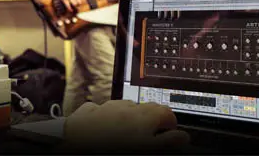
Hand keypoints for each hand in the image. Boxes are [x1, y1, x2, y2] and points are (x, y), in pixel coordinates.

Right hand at [55, 0, 84, 10]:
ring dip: (75, 7)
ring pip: (75, 4)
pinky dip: (70, 9)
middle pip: (79, 2)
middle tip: (77, 7)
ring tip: (74, 8)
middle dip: (79, 5)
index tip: (81, 3)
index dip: (82, 1)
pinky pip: (68, 5)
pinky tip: (70, 10)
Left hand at [63, 100, 189, 152]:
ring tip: (128, 135)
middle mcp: (125, 107)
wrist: (76, 145)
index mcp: (144, 116)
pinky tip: (103, 129)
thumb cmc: (114, 149)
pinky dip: (105, 118)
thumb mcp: (149, 150)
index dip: (171, 124)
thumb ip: (168, 142)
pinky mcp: (88, 112)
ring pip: (122, 108)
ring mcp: (105, 108)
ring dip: (128, 118)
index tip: (172, 134)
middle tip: (153, 136)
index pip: (167, 112)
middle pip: (145, 107)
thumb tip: (182, 137)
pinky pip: (100, 111)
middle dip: (151, 120)